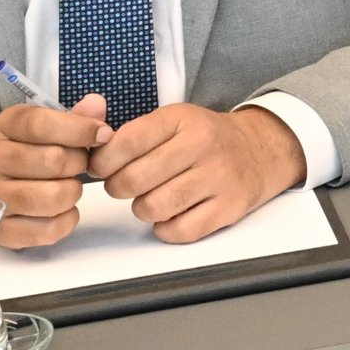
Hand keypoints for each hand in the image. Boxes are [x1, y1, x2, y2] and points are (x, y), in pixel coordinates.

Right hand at [0, 95, 110, 247]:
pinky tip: (61, 209)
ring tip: (67, 186)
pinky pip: (48, 230)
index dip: (80, 129)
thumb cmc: (24, 151)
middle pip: (54, 161)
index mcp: (5, 127)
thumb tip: (97, 105)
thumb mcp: (44, 125)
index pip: (42, 124)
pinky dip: (66, 220)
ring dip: (72, 193)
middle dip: (79, 164)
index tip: (103, 135)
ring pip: (53, 198)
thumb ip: (74, 116)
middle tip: (79, 165)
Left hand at [88, 102, 305, 244]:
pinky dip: (166, 228)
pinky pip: (177, 231)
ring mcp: (218, 177)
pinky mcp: (228, 207)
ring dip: (143, 208)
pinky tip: (172, 213)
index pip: (125, 142)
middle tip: (127, 185)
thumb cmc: (205, 139)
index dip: (102, 162)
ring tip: (153, 197)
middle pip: (133, 180)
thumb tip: (87, 146)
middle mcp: (203, 145)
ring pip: (152, 207)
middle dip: (119, 188)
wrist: (262, 149)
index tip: (102, 168)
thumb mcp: (173, 120)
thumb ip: (129, 132)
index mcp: (183, 119)